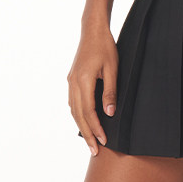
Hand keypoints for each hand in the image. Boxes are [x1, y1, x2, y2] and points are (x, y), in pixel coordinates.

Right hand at [67, 14, 116, 152]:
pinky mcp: (72, 79)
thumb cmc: (105, 47)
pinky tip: (83, 122)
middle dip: (87, 134)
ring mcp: (70, 81)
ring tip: (90, 141)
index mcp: (83, 80)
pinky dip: (78, 115)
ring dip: (81, 127)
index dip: (96, 128)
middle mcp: (73, 83)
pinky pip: (72, 102)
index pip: (89, 111)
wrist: (92, 30)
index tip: (104, 141)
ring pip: (73, 110)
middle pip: (78, 115)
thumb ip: (110, 91)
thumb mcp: (112, 68)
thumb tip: (109, 114)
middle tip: (94, 151)